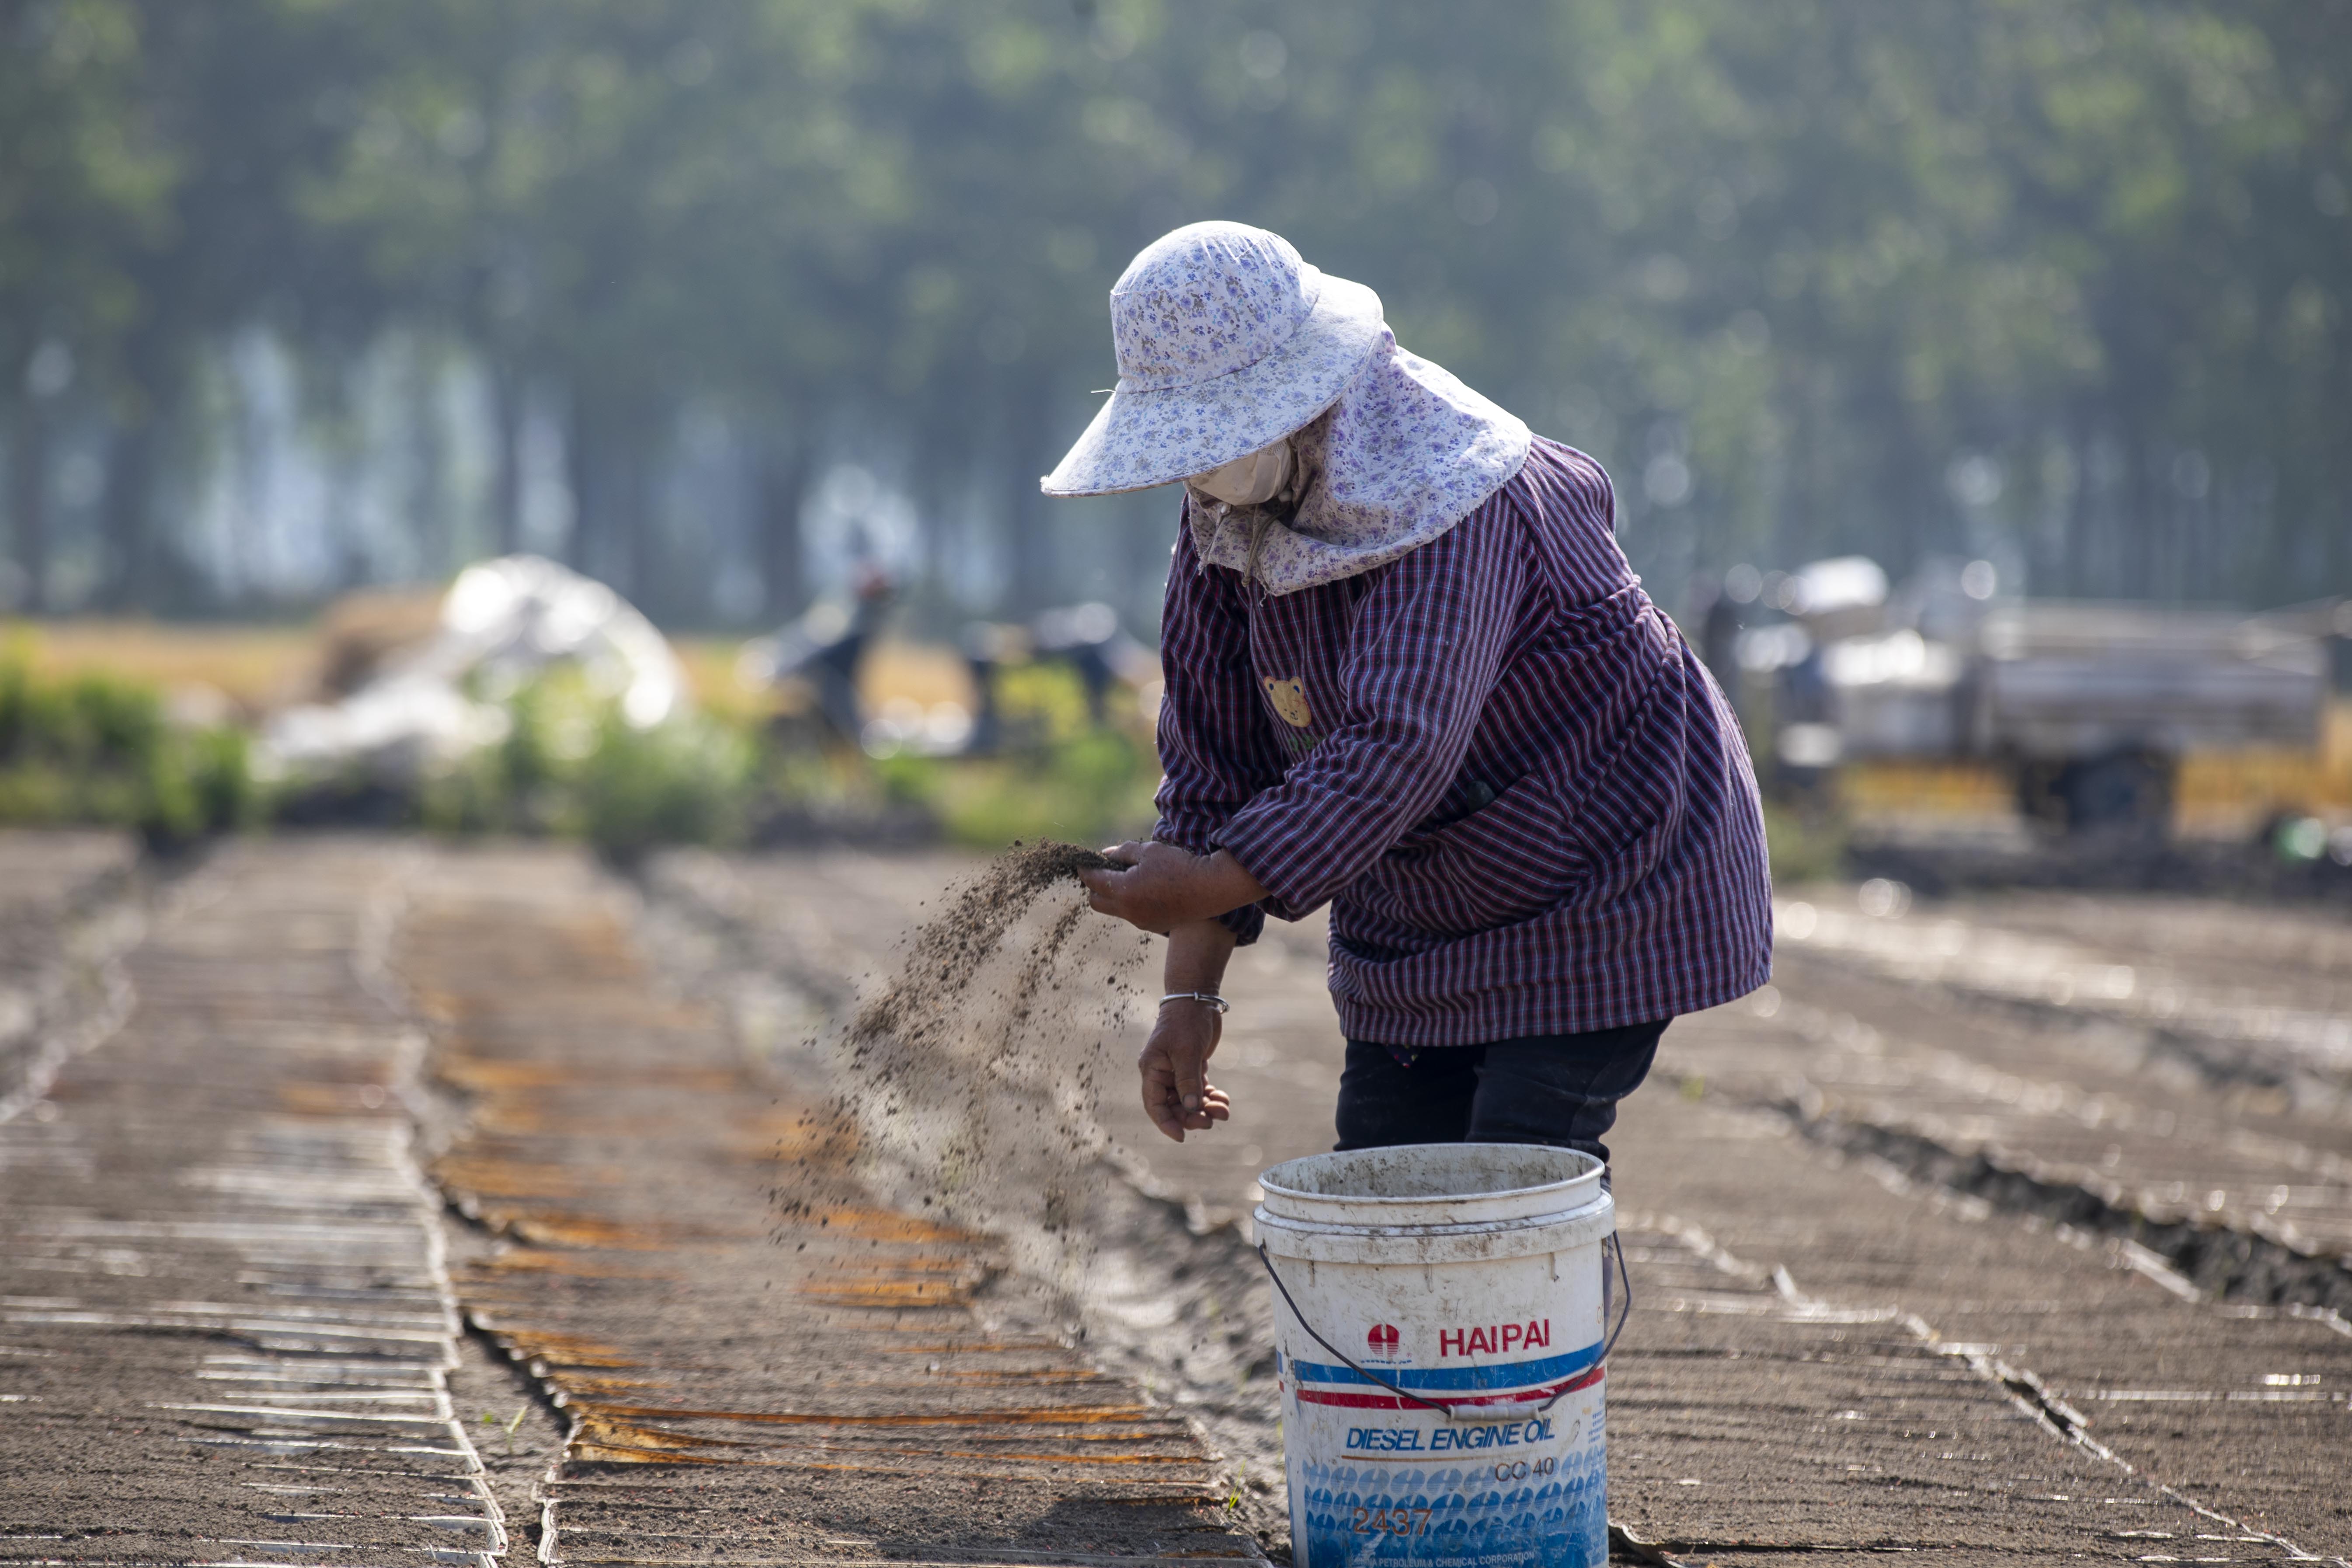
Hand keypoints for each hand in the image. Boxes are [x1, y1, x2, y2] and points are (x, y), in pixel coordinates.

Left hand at [1077, 841, 1266, 934]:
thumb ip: (1122, 853)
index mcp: (1124, 891)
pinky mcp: (1153, 925)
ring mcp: (1141, 921)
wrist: (1211, 888)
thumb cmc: (1179, 865)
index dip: (1084, 868)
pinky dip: (1130, 901)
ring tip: (1129, 876)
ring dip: (1113, 894)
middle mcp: (1129, 911)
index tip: (1083, 861)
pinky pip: (1131, 914)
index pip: (1091, 880)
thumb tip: (1105, 856)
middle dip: (1093, 885)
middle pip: (1095, 901)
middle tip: (1103, 870)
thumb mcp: (1148, 851)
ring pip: (1114, 909)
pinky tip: (1147, 888)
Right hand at [1138, 998, 1231, 1141]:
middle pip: (1174, 1106)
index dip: (1166, 1123)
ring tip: (1224, 1111)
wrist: (1198, 999)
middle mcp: (1162, 1073)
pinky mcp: (1192, 1067)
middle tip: (1211, 1122)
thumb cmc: (1186, 1022)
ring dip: (1206, 1108)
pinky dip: (1211, 1097)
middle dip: (1192, 1116)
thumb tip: (1192, 1109)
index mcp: (1152, 1069)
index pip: (1154, 1104)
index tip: (1181, 1138)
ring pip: (1189, 1100)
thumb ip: (1188, 1081)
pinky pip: (1200, 1090)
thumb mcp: (1186, 1052)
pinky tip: (1223, 1099)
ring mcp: (1177, 1072)